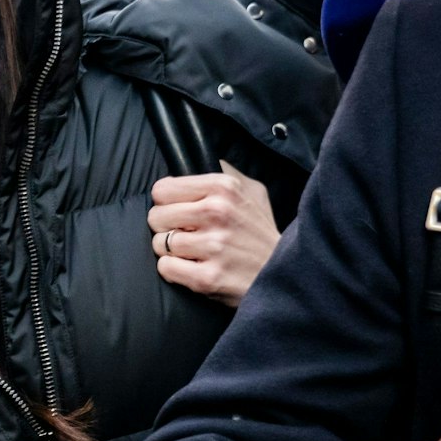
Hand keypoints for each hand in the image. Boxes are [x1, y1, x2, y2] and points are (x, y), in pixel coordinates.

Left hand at [149, 161, 279, 307]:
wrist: (284, 273)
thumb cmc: (259, 232)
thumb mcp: (251, 190)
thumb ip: (222, 173)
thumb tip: (187, 163)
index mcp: (223, 187)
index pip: (162, 190)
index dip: (167, 203)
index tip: (181, 212)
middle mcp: (217, 212)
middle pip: (155, 217)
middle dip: (166, 227)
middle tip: (187, 234)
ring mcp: (213, 246)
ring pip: (159, 243)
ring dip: (172, 251)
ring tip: (193, 252)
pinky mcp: (208, 277)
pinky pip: (166, 268)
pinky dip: (174, 271)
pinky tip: (193, 268)